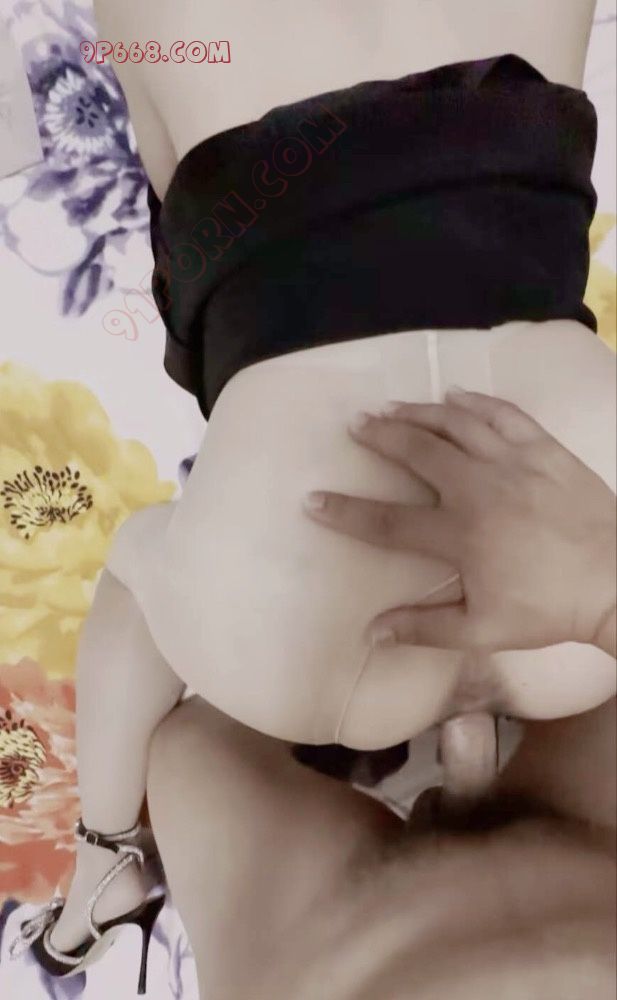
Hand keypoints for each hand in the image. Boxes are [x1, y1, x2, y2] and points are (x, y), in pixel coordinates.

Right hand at [304, 390, 616, 654]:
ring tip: (393, 407)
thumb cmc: (549, 609)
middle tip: (356, 424)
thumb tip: (371, 633)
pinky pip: (503, 414)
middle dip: (381, 435)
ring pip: (456, 423)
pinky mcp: (544, 449)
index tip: (313, 500)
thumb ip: (424, 627)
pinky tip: (455, 395)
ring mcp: (514, 462)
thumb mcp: (483, 629)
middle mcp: (480, 488)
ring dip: (420, 412)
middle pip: (418, 451)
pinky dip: (476, 401)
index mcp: (461, 535)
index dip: (346, 512)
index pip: (389, 523)